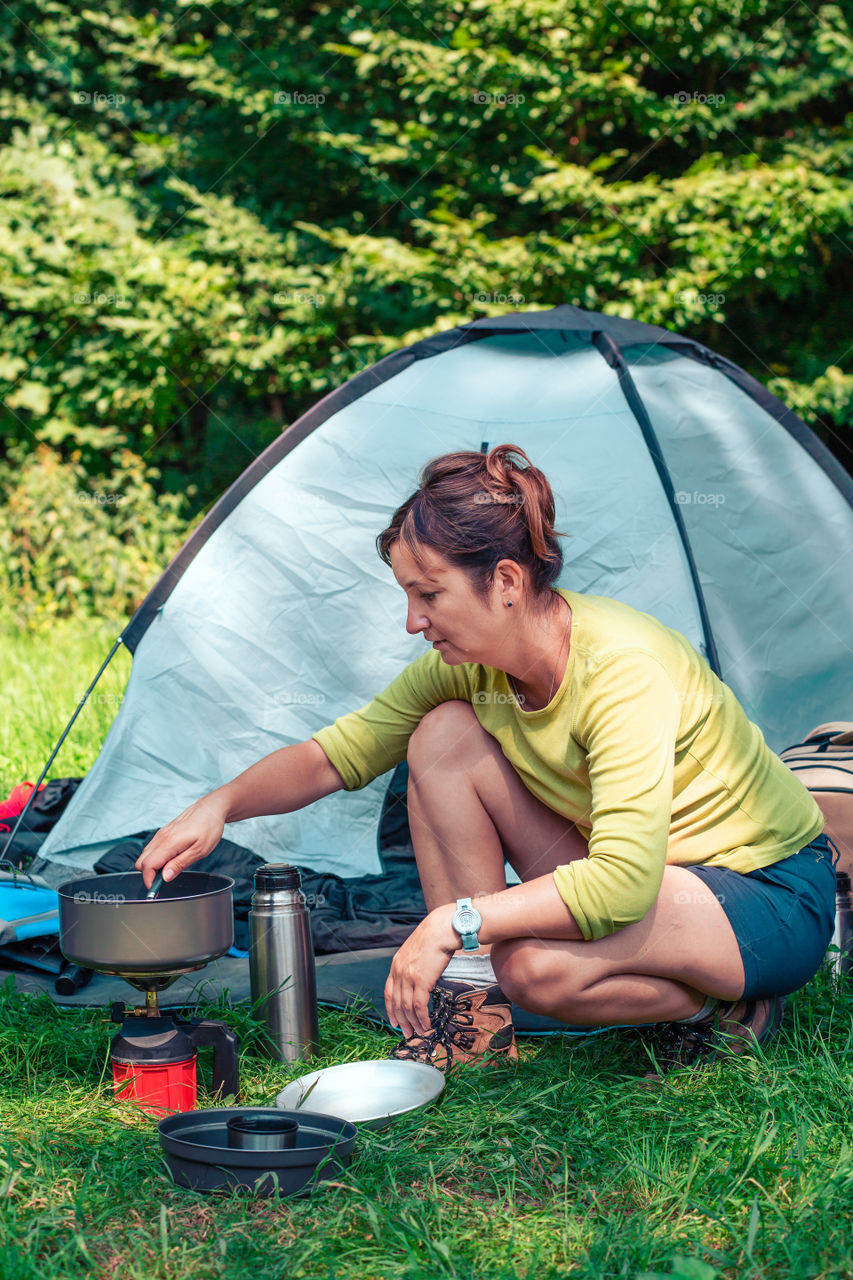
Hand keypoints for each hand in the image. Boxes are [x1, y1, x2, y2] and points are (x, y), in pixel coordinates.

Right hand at [134, 794, 228, 888]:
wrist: (211, 808)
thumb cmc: (209, 827)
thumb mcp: (200, 850)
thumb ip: (180, 864)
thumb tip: (164, 877)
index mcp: (169, 842)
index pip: (147, 866)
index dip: (149, 881)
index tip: (157, 889)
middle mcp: (161, 838)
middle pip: (141, 862)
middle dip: (149, 874)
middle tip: (166, 878)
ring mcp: (161, 834)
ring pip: (145, 856)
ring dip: (153, 866)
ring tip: (171, 868)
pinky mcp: (163, 833)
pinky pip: (152, 849)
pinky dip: (156, 858)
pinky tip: (171, 858)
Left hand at [384, 907, 455, 1038]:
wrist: (442, 929)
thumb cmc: (434, 937)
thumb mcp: (416, 951)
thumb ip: (412, 965)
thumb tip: (418, 980)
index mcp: (396, 964)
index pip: (389, 992)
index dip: (391, 1010)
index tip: (395, 1022)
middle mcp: (399, 971)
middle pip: (397, 1003)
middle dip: (402, 1021)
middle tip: (408, 1033)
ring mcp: (408, 976)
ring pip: (407, 1007)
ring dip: (414, 1023)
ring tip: (420, 1032)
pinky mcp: (421, 980)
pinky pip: (419, 1006)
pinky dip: (422, 1018)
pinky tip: (426, 1024)